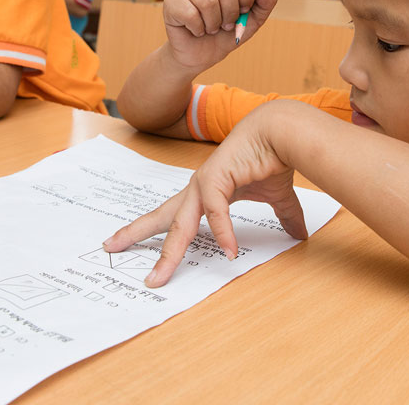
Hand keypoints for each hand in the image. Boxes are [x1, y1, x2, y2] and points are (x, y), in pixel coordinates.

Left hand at [102, 105, 306, 286]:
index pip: (173, 217)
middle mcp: (198, 189)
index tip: (127, 240)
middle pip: (161, 218)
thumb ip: (283, 218)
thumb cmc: (273, 159)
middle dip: (135, 234)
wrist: (282, 132)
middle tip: (108, 247)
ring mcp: (204, 184)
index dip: (151, 230)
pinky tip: (231, 253)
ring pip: (179, 224)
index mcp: (205, 193)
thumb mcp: (275, 198)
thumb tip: (299, 236)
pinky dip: (223, 233)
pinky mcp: (217, 178)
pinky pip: (216, 212)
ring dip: (168, 253)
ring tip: (158, 277)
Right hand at [163, 0, 276, 71]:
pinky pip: (190, 14)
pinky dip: (198, 29)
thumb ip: (264, 4)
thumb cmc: (226, 34)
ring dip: (214, 23)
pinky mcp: (171, 0)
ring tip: (211, 27)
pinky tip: (196, 30)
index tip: (243, 10)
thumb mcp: (252, 21)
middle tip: (226, 23)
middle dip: (230, 13)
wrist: (200, 55)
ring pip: (207, 0)